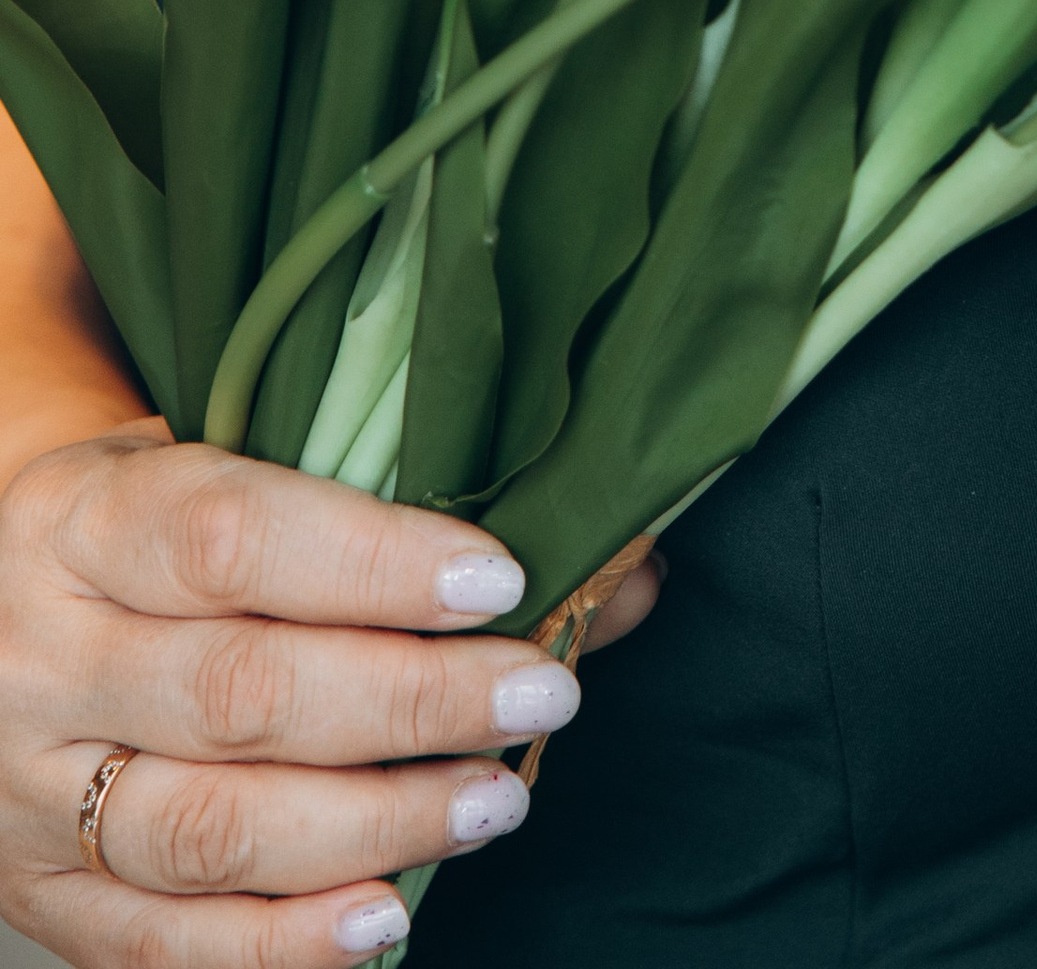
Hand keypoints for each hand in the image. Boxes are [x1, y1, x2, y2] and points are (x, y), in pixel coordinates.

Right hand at [0, 421, 654, 961]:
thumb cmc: (150, 530)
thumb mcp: (233, 469)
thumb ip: (399, 513)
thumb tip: (623, 573)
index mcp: (86, 521)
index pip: (234, 538)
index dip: (376, 564)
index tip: (499, 581)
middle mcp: (46, 659)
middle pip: (239, 694)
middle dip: (412, 703)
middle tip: (539, 696)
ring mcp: (30, 793)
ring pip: (207, 830)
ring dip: (372, 824)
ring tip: (494, 799)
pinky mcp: (41, 901)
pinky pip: (160, 949)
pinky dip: (282, 945)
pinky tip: (387, 915)